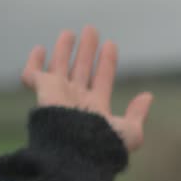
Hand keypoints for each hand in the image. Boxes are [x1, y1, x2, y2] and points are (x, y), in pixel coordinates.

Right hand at [21, 26, 152, 151]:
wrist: (78, 150)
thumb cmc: (105, 144)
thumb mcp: (131, 131)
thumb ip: (137, 113)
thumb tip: (147, 96)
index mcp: (96, 108)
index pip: (102, 79)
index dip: (107, 62)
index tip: (111, 44)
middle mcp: (76, 100)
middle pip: (82, 68)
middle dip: (87, 50)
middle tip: (92, 30)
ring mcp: (59, 95)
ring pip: (61, 66)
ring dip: (65, 49)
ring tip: (71, 32)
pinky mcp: (43, 92)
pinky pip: (33, 74)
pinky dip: (34, 62)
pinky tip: (40, 49)